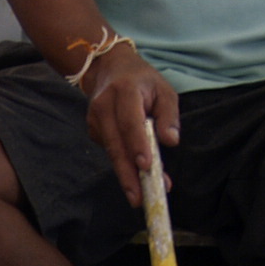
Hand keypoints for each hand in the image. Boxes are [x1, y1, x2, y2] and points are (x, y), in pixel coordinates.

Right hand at [78, 45, 179, 203]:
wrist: (108, 68)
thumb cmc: (142, 80)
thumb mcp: (163, 89)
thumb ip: (169, 115)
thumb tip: (171, 141)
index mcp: (125, 91)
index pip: (130, 121)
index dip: (138, 145)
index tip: (146, 166)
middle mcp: (104, 106)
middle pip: (116, 144)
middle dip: (128, 174)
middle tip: (138, 198)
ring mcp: (95, 119)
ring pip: (112, 153)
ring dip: (126, 176)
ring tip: (140, 196)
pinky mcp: (93, 130)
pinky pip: (110, 151)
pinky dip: (123, 165)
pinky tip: (135, 176)